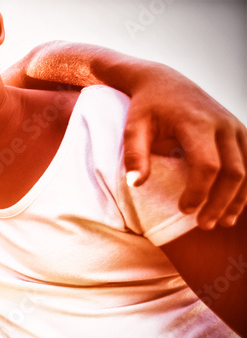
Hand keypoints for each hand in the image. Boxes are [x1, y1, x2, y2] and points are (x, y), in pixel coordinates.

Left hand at [123, 63, 246, 228]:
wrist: (164, 81)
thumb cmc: (145, 107)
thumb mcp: (133, 126)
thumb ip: (134, 155)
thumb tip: (136, 185)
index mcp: (197, 122)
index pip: (207, 165)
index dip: (199, 192)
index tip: (184, 210)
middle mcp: (223, 124)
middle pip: (233, 171)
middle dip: (220, 202)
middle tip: (203, 224)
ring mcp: (236, 127)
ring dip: (237, 199)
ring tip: (221, 221)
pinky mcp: (240, 132)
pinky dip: (244, 186)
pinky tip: (232, 205)